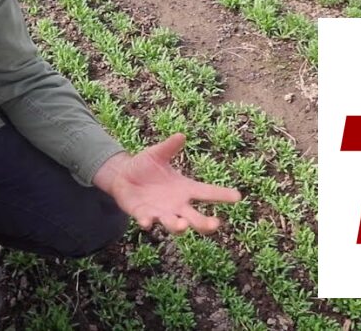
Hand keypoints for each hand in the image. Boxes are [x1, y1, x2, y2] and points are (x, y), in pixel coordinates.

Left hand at [93, 133, 240, 234]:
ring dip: (178, 226)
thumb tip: (181, 135)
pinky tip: (147, 221)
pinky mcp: (143, 215)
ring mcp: (160, 212)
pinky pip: (147, 220)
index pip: (207, 192)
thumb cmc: (145, 166)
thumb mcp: (157, 154)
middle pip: (195, 218)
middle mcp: (176, 204)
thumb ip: (169, 147)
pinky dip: (147, 221)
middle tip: (215, 224)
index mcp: (185, 188)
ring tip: (182, 225)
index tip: (238, 196)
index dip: (222, 195)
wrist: (122, 176)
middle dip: (205, 224)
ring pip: (174, 224)